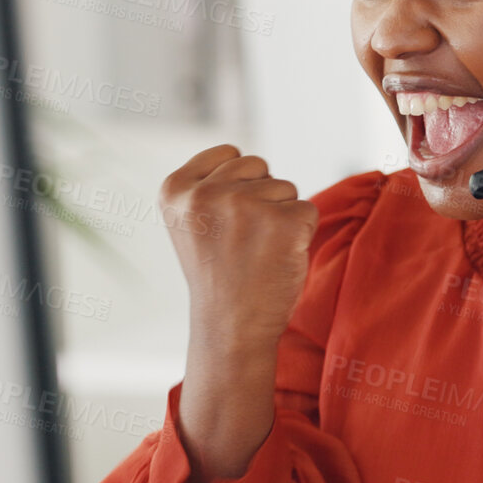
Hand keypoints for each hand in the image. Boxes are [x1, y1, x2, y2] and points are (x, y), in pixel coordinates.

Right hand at [159, 144, 318, 482]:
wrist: (232, 329)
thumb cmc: (219, 275)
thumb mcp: (192, 223)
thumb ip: (209, 185)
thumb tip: (252, 162)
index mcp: (174, 189)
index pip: (228, 153)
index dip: (237, 184)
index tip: (224, 223)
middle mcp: (206, 193)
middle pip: (258, 166)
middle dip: (260, 198)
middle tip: (244, 241)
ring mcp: (244, 206)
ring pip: (286, 188)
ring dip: (281, 217)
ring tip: (258, 252)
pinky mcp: (284, 222)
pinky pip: (308, 210)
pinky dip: (301, 234)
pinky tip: (278, 259)